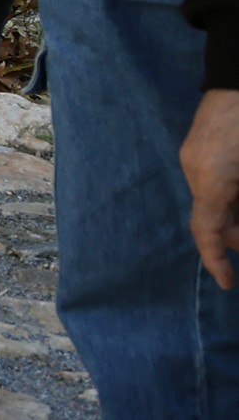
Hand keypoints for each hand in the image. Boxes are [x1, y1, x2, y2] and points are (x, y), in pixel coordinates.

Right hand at [194, 89, 238, 288]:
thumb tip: (237, 230)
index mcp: (213, 178)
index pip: (207, 230)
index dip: (216, 261)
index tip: (229, 284)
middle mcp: (196, 169)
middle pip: (211, 216)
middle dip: (235, 235)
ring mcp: (194, 154)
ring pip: (212, 199)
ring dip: (234, 214)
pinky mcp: (199, 145)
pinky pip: (211, 181)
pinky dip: (230, 196)